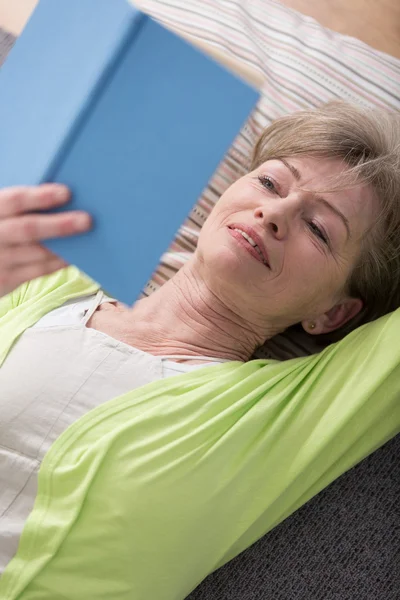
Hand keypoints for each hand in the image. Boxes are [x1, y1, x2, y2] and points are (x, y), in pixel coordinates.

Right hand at [0, 183, 91, 297]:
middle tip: (86, 220)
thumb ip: (20, 207)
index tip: (66, 193)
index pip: (14, 200)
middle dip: (59, 224)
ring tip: (88, 237)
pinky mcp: (6, 279)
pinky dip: (58, 262)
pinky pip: (39, 270)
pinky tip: (73, 255)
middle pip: (28, 229)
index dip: (40, 196)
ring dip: (65, 246)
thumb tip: (62, 196)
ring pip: (38, 252)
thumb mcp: (1, 215)